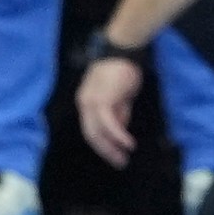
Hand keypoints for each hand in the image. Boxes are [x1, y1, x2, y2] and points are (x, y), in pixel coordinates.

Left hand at [76, 53, 142, 167]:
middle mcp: (84, 104)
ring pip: (98, 133)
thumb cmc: (122, 69)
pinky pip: (110, 124)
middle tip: (119, 163)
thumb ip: (119, 111)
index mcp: (86, 102)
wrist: (122, 51)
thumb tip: (121, 128)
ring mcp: (91, 103)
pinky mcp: (103, 101)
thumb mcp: (120, 95)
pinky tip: (129, 144)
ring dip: (111, 148)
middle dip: (105, 151)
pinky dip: (119, 136)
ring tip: (124, 158)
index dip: (102, 144)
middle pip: (91, 135)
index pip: (90, 129)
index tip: (114, 155)